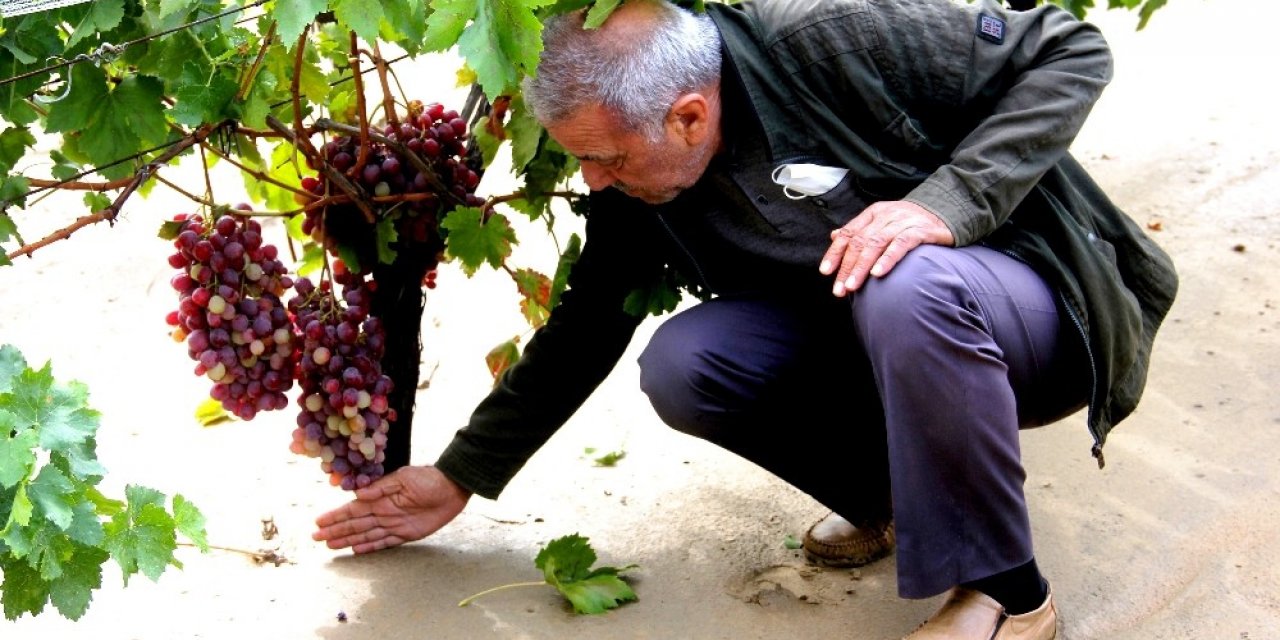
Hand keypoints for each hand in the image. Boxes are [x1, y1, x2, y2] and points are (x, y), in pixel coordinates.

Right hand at [312, 465, 470, 553]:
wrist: (452, 488)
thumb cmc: (428, 478)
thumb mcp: (403, 478)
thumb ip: (380, 488)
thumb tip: (357, 494)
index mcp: (380, 497)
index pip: (353, 509)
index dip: (336, 516)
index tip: (319, 521)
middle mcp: (383, 512)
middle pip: (355, 524)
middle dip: (336, 530)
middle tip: (317, 537)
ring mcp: (394, 524)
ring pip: (365, 535)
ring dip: (348, 540)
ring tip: (330, 545)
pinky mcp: (406, 533)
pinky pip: (384, 543)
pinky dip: (369, 547)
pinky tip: (356, 550)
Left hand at [818, 200, 954, 296]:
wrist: (948, 211)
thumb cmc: (910, 223)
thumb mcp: (883, 223)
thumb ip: (860, 230)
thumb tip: (834, 236)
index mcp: (873, 213)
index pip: (849, 233)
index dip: (835, 253)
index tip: (826, 272)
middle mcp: (886, 215)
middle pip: (860, 241)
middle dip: (847, 266)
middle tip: (839, 289)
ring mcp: (903, 221)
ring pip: (876, 243)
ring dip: (862, 267)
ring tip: (852, 286)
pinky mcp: (921, 230)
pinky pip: (901, 244)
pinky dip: (888, 259)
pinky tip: (878, 274)